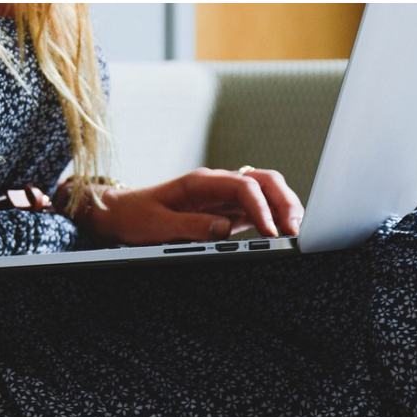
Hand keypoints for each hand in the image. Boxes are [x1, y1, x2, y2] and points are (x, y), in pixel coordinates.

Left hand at [84, 167, 303, 244]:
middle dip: (284, 201)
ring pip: (265, 194)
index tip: (271, 231)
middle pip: (263, 181)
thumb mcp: (157, 225)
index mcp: (201, 182)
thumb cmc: (135, 217)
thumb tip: (224, 231)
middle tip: (296, 229)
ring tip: (296, 232)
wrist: (120, 214)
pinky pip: (256, 210)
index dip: (261, 207)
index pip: (243, 186)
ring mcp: (223, 198)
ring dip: (283, 208)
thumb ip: (190, 226)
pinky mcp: (225, 213)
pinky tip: (281, 235)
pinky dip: (273, 219)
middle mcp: (217, 185)